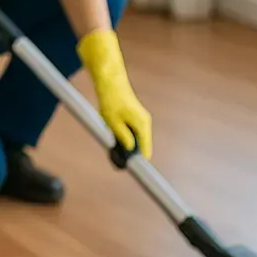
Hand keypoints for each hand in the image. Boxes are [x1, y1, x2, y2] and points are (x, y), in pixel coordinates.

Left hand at [77, 29, 152, 158]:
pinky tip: (111, 127)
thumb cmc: (110, 99)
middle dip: (129, 153)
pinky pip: (130, 132)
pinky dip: (122, 135)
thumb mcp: (112, 121)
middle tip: (115, 156)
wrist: (110, 80)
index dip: (142, 164)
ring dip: (124, 143)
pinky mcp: (134, 117)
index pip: (146, 151)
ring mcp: (140, 120)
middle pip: (141, 147)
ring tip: (111, 134)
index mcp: (142, 125)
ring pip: (134, 139)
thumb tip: (128, 151)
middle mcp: (145, 123)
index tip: (140, 176)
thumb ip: (122, 137)